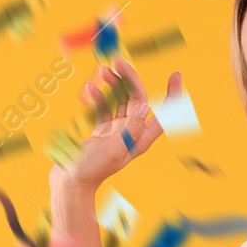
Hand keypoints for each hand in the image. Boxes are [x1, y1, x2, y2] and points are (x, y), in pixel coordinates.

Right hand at [49, 58, 180, 192]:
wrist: (69, 184)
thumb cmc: (90, 171)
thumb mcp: (112, 149)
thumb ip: (129, 128)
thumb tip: (146, 105)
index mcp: (141, 139)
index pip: (164, 114)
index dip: (173, 95)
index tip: (176, 74)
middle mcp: (132, 133)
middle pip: (137, 100)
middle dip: (129, 79)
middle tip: (117, 62)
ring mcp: (116, 132)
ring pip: (119, 101)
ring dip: (113, 85)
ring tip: (103, 71)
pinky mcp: (101, 132)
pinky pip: (103, 109)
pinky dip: (98, 98)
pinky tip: (89, 89)